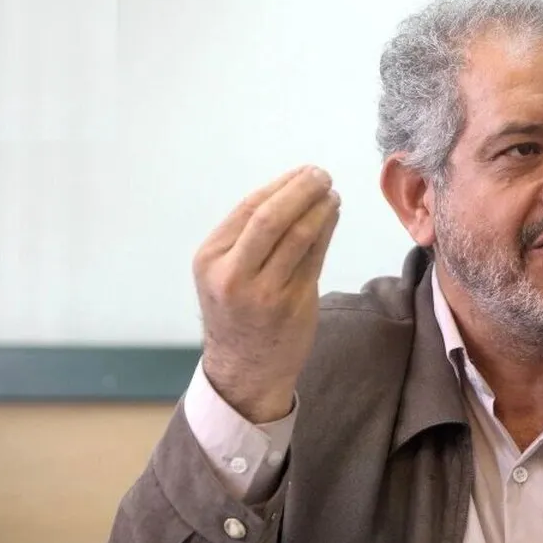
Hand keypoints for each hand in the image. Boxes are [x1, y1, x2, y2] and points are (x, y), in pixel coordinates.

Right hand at [193, 166, 339, 422]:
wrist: (245, 370)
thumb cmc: (238, 314)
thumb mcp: (225, 274)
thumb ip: (248, 238)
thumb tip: (290, 192)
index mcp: (210, 259)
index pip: (249, 209)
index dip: (281, 186)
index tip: (304, 172)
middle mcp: (233, 275)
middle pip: (272, 218)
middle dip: (301, 191)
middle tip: (323, 176)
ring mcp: (264, 292)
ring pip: (298, 236)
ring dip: (320, 209)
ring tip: (332, 195)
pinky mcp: (293, 305)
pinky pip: (314, 259)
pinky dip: (326, 232)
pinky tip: (332, 218)